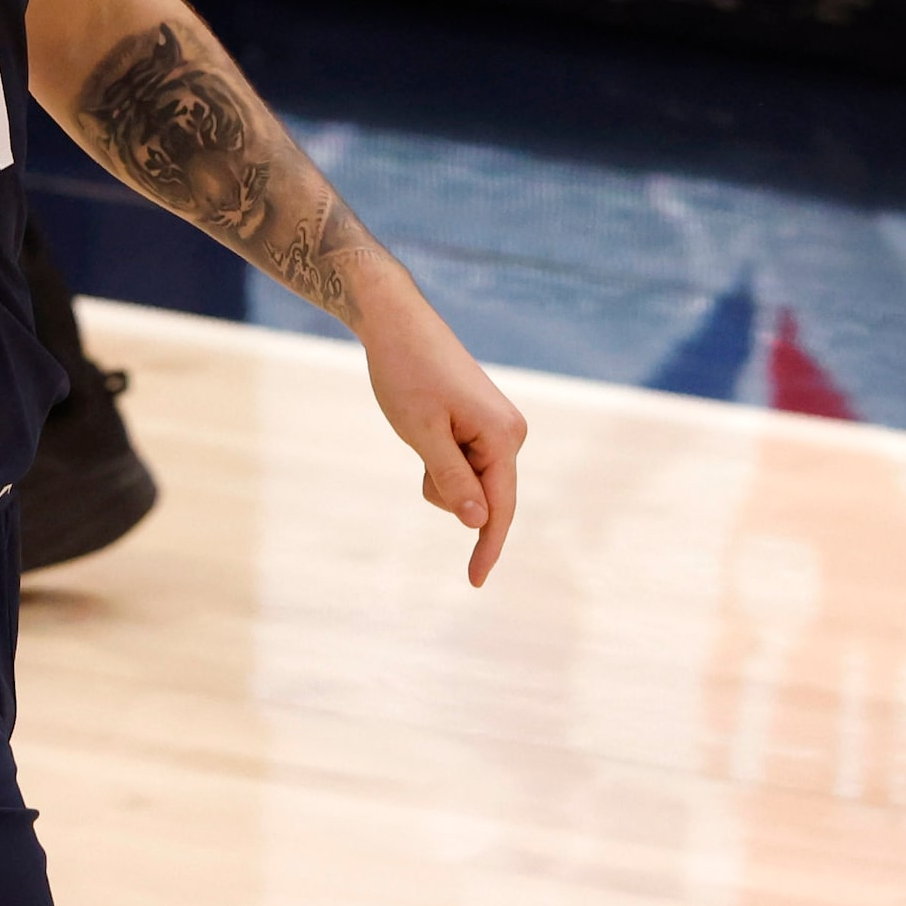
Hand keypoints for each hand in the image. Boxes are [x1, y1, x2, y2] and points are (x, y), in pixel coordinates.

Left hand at [359, 284, 526, 586]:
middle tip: (419, 440)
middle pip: (481, 496)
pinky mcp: (482, 422)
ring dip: (438, 472)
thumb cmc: (406, 373)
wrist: (395, 322)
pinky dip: (439, 459)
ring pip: (467, 482)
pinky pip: (462, 463)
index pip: (501, 508)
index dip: (487, 547)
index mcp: (503, 435)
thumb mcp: (422, 434)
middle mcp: (509, 432)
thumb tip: (479, 522)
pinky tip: (424, 424)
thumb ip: (452, 480)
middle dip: (446, 489)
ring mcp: (497, 426)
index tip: (474, 583)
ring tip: (419, 426)